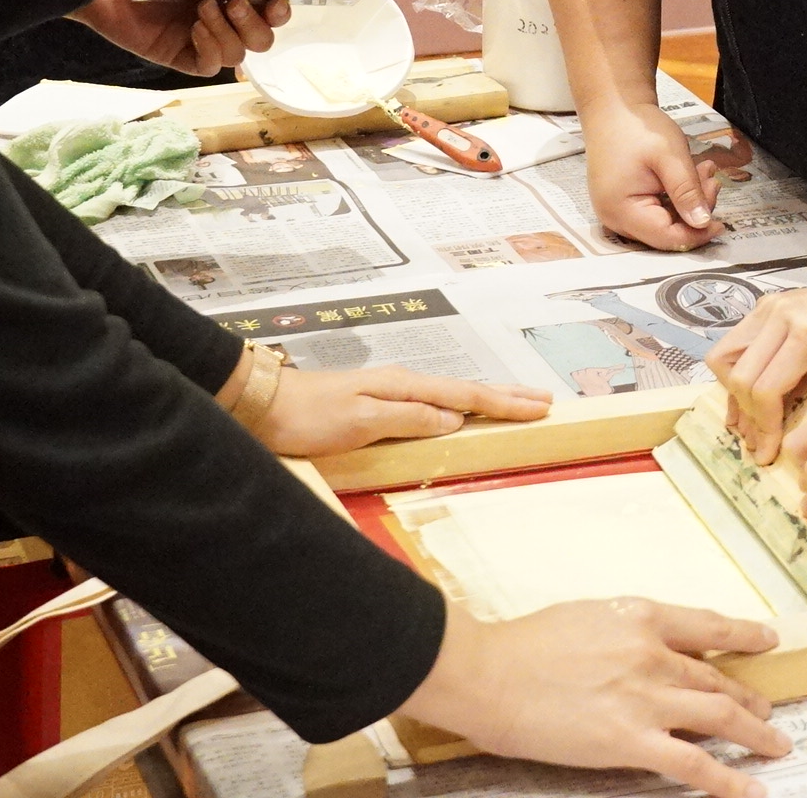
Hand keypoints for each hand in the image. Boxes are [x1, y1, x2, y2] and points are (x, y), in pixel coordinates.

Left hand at [73, 0, 287, 76]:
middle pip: (263, 40)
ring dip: (230, 31)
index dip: (280, 9)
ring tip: (202, 8)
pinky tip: (193, 27)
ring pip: (240, 55)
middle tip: (233, 3)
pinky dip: (211, 47)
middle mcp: (218, 17)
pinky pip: (210, 65)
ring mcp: (198, 39)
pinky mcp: (176, 55)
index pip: (269, 10)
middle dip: (256, 24)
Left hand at [254, 365, 550, 456]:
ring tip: (515, 401)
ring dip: (487, 399)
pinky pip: (433, 402)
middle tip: (544, 400)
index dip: (504, 403)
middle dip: (506, 395)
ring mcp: (390, 392)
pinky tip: (461, 411)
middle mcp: (402, 385)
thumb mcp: (362, 420)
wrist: (262, 404)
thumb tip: (455, 418)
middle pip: (466, 389)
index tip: (540, 407)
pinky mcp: (377, 404)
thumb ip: (410, 418)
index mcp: (404, 387)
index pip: (466, 395)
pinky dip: (459, 405)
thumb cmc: (309, 416)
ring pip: (451, 395)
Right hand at [399, 600, 787, 797]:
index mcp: (641, 618)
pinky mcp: (631, 742)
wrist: (489, 673)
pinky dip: (729, 780)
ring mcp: (647, 700)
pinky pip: (694, 765)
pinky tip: (751, 789)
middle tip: (766, 709)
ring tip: (775, 744)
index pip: (708, 627)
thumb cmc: (522, 645)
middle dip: (748, 697)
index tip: (765, 640)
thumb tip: (642, 649)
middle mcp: (654, 655)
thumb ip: (623, 633)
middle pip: (717, 679)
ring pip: (721, 716)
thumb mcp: (586, 618)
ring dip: (755, 733)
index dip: (743, 635)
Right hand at [585, 99, 719, 250]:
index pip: (667, 238)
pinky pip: (656, 210)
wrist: (612, 106)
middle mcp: (615, 218)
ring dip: (689, 199)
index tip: (721, 223)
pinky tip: (688, 173)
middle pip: (666, 232)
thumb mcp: (670, 156)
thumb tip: (702, 223)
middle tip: (711, 179)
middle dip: (695, 210)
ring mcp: (617, 212)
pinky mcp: (624, 203)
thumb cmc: (636, 127)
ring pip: (665, 221)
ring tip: (702, 169)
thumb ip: (687, 191)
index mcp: (621, 210)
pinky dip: (676, 196)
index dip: (697, 234)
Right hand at [706, 272, 806, 461]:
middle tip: (758, 443)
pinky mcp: (764, 305)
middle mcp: (779, 316)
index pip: (765, 388)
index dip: (763, 427)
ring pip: (723, 356)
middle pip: (738, 376)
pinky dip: (735, 372)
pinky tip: (751, 395)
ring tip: (749, 421)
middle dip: (746, 416)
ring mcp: (768, 307)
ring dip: (732, 392)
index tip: (769, 455)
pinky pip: (733, 343)